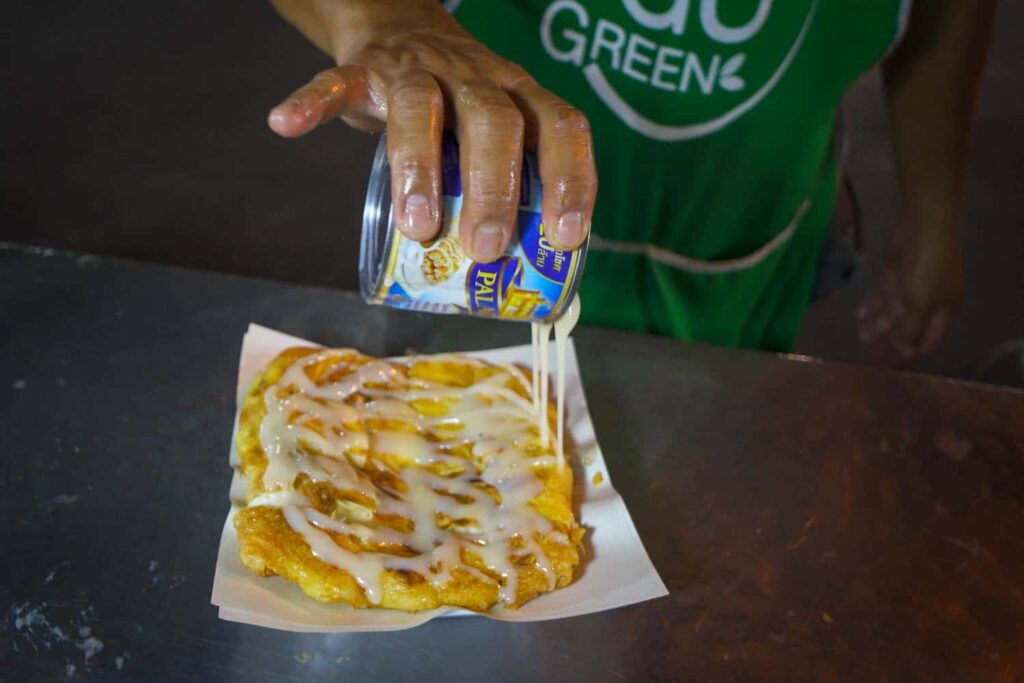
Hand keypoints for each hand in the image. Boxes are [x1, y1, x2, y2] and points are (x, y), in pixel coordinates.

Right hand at [267, 0, 596, 261]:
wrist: (403, 29)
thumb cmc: (459, 110)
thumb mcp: (498, 136)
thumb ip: (509, 190)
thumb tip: (527, 281)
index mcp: (518, 97)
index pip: (559, 127)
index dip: (570, 180)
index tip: (566, 239)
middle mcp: (476, 78)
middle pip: (494, 121)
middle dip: (494, 188)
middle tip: (485, 249)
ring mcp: (418, 69)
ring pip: (420, 106)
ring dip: (419, 168)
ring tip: (416, 228)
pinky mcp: (363, 70)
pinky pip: (335, 81)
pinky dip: (311, 102)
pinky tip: (287, 124)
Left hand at [857, 218, 962, 362]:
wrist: (924, 225)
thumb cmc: (927, 267)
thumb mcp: (919, 304)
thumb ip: (910, 329)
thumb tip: (906, 354)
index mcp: (944, 310)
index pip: (929, 339)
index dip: (911, 352)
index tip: (891, 364)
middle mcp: (931, 300)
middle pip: (909, 326)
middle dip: (890, 339)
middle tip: (869, 352)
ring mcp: (914, 285)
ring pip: (895, 311)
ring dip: (879, 324)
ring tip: (861, 335)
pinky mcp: (899, 272)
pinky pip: (886, 294)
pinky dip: (875, 304)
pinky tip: (860, 315)